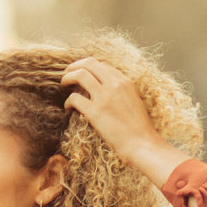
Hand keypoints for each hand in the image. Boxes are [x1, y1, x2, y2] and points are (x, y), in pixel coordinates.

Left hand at [61, 58, 199, 201]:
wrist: (142, 143)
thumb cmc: (139, 128)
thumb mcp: (134, 101)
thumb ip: (122, 92)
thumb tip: (106, 91)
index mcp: (125, 81)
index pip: (102, 65)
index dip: (89, 67)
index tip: (83, 74)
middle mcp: (114, 84)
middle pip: (89, 63)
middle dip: (75, 66)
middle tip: (67, 73)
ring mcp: (104, 97)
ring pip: (79, 75)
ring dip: (68, 77)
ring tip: (64, 84)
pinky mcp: (95, 112)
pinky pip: (74, 98)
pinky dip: (68, 101)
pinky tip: (68, 107)